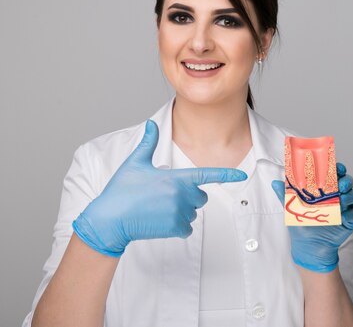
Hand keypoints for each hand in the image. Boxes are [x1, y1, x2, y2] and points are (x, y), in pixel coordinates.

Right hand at [72, 119, 247, 256]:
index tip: (242, 175)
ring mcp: (179, 213)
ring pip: (193, 213)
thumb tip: (150, 124)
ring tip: (158, 209)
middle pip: (201, 196)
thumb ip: (148, 144)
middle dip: (189, 196)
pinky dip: (177, 227)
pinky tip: (160, 222)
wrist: (110, 220)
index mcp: (176, 177)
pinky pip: (186, 228)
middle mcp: (181, 195)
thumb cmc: (121, 190)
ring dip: (181, 212)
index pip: (207, 174)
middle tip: (164, 196)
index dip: (227, 174)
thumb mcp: (135, 164)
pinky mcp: (174, 228)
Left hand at [271, 163, 352, 272]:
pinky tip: (343, 216)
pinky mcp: (350, 220)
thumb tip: (275, 182)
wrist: (309, 245)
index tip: (336, 166)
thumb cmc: (302, 224)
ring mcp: (345, 207)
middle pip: (347, 182)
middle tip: (341, 184)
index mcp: (325, 189)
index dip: (337, 168)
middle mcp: (337, 195)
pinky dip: (351, 213)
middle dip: (346, 180)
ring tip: (341, 201)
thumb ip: (285, 195)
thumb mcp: (292, 208)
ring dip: (349, 195)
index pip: (334, 174)